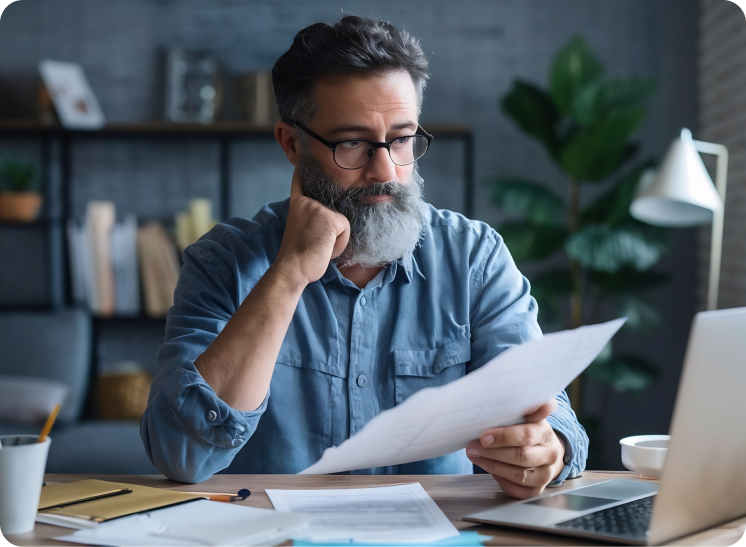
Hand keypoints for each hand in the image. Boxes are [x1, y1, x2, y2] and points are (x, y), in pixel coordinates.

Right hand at [273, 168, 350, 285]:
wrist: (291, 269)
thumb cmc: (298, 255)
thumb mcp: (301, 229)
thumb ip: (311, 217)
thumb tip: (331, 216)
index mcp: (297, 203)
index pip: (299, 180)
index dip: (303, 170)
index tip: (301, 156)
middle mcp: (307, 201)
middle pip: (334, 210)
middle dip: (331, 228)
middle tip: (314, 242)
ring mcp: (318, 209)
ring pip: (342, 222)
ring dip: (336, 238)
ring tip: (319, 245)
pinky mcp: (330, 219)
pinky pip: (346, 231)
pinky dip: (339, 244)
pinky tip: (324, 248)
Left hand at [466, 400, 565, 498]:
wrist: (548, 450)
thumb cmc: (530, 429)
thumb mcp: (529, 415)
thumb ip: (528, 405)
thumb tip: (536, 397)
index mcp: (546, 433)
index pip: (526, 435)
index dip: (503, 436)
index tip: (483, 435)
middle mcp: (550, 455)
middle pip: (521, 457)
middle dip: (492, 452)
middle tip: (471, 446)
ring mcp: (545, 474)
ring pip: (517, 474)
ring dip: (491, 465)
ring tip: (474, 454)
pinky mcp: (537, 490)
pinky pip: (517, 490)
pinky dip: (501, 480)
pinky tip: (489, 469)